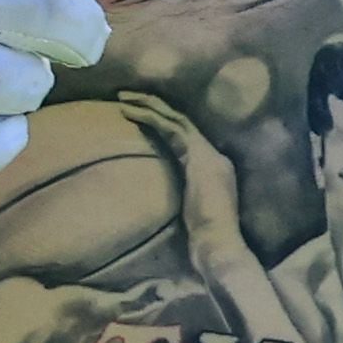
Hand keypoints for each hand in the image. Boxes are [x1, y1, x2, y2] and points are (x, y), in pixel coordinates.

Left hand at [116, 90, 247, 269]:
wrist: (219, 247)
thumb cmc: (204, 243)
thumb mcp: (188, 216)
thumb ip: (179, 204)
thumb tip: (164, 205)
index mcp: (212, 170)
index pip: (185, 137)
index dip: (162, 122)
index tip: (140, 114)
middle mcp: (214, 157)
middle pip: (181, 122)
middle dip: (154, 106)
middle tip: (127, 96)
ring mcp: (209, 155)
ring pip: (175, 119)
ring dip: (148, 105)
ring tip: (123, 97)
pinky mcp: (199, 156)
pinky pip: (171, 128)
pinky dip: (150, 116)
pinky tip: (130, 111)